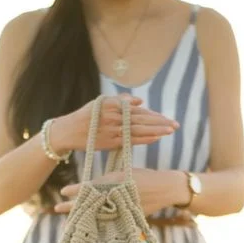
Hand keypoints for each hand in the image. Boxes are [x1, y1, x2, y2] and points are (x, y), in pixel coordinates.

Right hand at [49, 94, 178, 153]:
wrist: (67, 131)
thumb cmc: (85, 117)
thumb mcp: (100, 103)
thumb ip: (120, 100)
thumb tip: (140, 101)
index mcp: (113, 105)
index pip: (138, 110)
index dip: (154, 115)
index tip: (166, 118)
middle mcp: (114, 116)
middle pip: (142, 119)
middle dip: (160, 122)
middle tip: (176, 125)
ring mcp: (113, 129)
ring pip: (139, 129)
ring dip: (156, 131)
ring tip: (170, 131)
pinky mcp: (110, 141)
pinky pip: (130, 140)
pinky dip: (144, 139)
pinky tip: (155, 138)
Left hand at [53, 168, 189, 215]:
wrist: (166, 188)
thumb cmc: (144, 177)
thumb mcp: (124, 174)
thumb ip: (106, 181)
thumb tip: (87, 187)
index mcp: (115, 182)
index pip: (90, 186)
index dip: (76, 189)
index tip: (63, 192)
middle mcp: (116, 196)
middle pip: (89, 203)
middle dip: (72, 207)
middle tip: (56, 209)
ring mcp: (121, 208)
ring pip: (96, 215)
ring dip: (82, 219)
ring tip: (67, 225)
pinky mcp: (126, 217)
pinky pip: (107, 222)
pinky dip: (96, 225)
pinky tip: (85, 229)